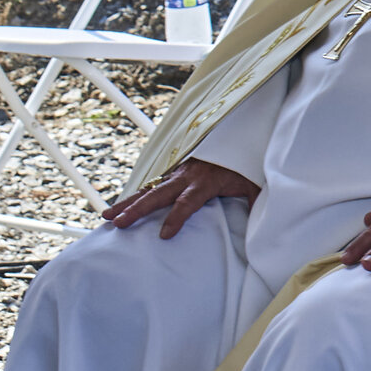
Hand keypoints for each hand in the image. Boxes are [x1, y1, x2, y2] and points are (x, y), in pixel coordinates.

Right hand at [102, 159, 257, 238]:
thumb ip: (257, 202)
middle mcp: (187, 177)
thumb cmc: (245, 165)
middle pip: (160, 195)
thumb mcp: (255, 182)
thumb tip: (264, 224)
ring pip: (149, 189)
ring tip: (106, 217)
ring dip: (127, 203)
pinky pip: (150, 186)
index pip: (189, 202)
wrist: (236, 135)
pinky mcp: (172, 173)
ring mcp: (176, 174)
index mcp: (206, 182)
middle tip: (119, 224)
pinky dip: (133, 197)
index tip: (164, 235)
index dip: (177, 218)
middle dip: (139, 210)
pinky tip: (116, 210)